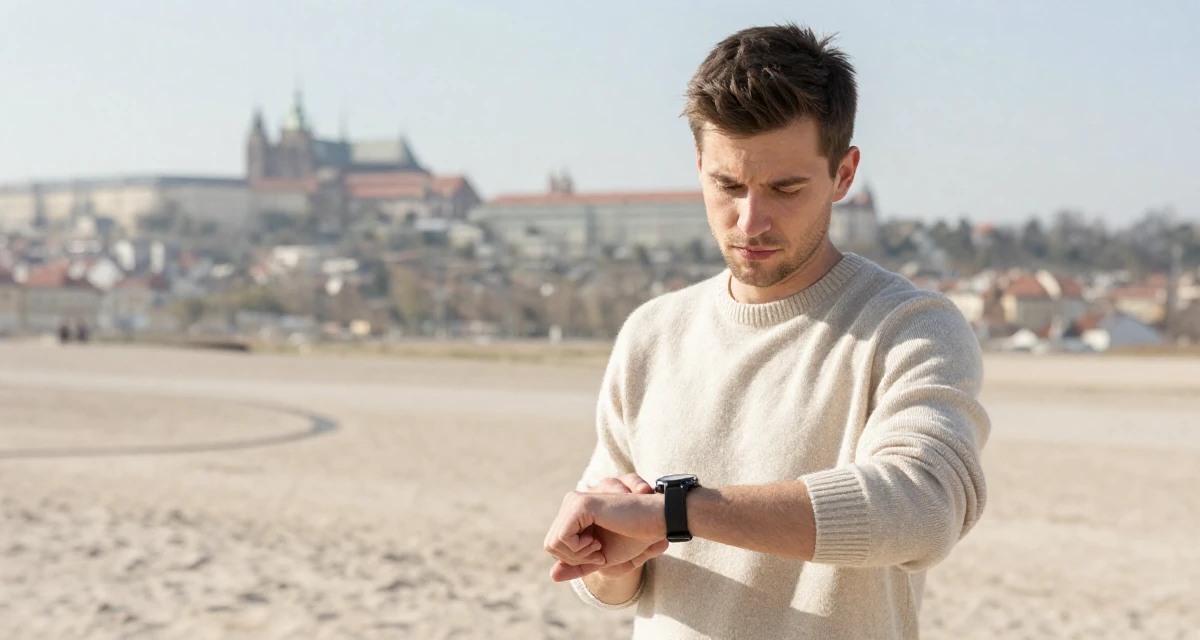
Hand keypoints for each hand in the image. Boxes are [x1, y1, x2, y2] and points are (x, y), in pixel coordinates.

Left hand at [544, 474, 667, 582]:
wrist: (654, 525)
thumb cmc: (632, 539)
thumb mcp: (600, 559)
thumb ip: (577, 566)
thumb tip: (553, 575)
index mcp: (574, 514)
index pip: (554, 546)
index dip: (575, 559)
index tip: (598, 553)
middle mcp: (571, 504)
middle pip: (551, 545)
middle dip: (575, 558)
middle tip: (599, 551)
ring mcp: (574, 502)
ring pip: (553, 543)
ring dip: (579, 554)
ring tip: (599, 546)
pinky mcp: (580, 504)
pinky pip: (562, 538)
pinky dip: (579, 550)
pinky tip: (598, 543)